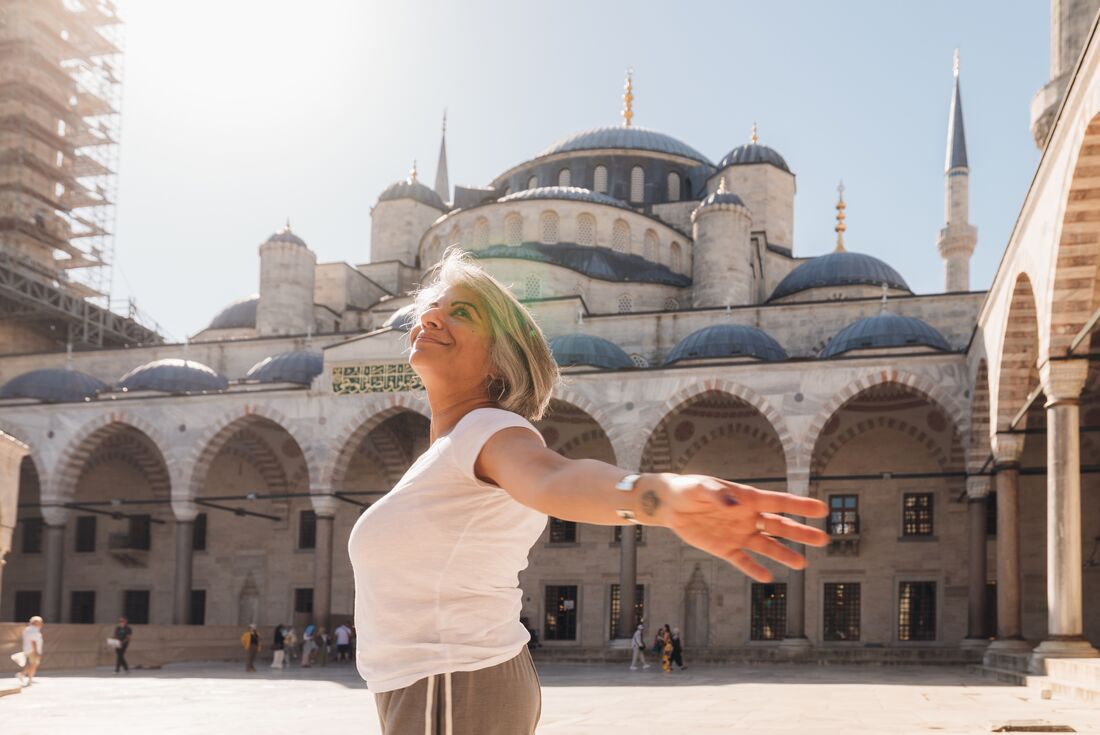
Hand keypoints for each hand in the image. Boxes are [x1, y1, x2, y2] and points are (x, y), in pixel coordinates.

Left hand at [651, 474, 828, 581]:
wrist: (671, 505)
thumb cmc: (689, 489)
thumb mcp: (701, 487)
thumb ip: (718, 494)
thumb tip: (735, 504)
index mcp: (747, 498)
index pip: (778, 502)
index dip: (800, 505)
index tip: (821, 509)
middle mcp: (747, 517)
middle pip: (779, 526)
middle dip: (801, 532)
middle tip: (823, 540)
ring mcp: (738, 533)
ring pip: (766, 545)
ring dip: (783, 554)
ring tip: (801, 563)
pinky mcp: (724, 548)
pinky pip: (742, 560)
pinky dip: (753, 569)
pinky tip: (767, 577)